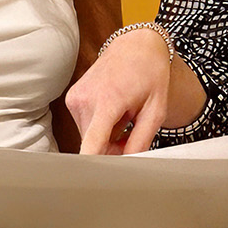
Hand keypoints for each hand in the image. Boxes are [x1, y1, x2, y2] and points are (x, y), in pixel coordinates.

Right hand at [67, 28, 173, 154]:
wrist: (136, 46)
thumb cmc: (150, 74)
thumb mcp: (155, 110)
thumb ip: (141, 140)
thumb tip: (128, 165)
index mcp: (108, 101)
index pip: (92, 143)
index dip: (93, 165)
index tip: (92, 181)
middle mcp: (85, 99)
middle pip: (94, 145)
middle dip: (112, 149)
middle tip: (132, 134)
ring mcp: (75, 98)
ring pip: (89, 137)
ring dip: (107, 136)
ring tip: (124, 116)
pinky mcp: (72, 98)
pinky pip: (86, 125)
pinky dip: (100, 125)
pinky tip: (114, 110)